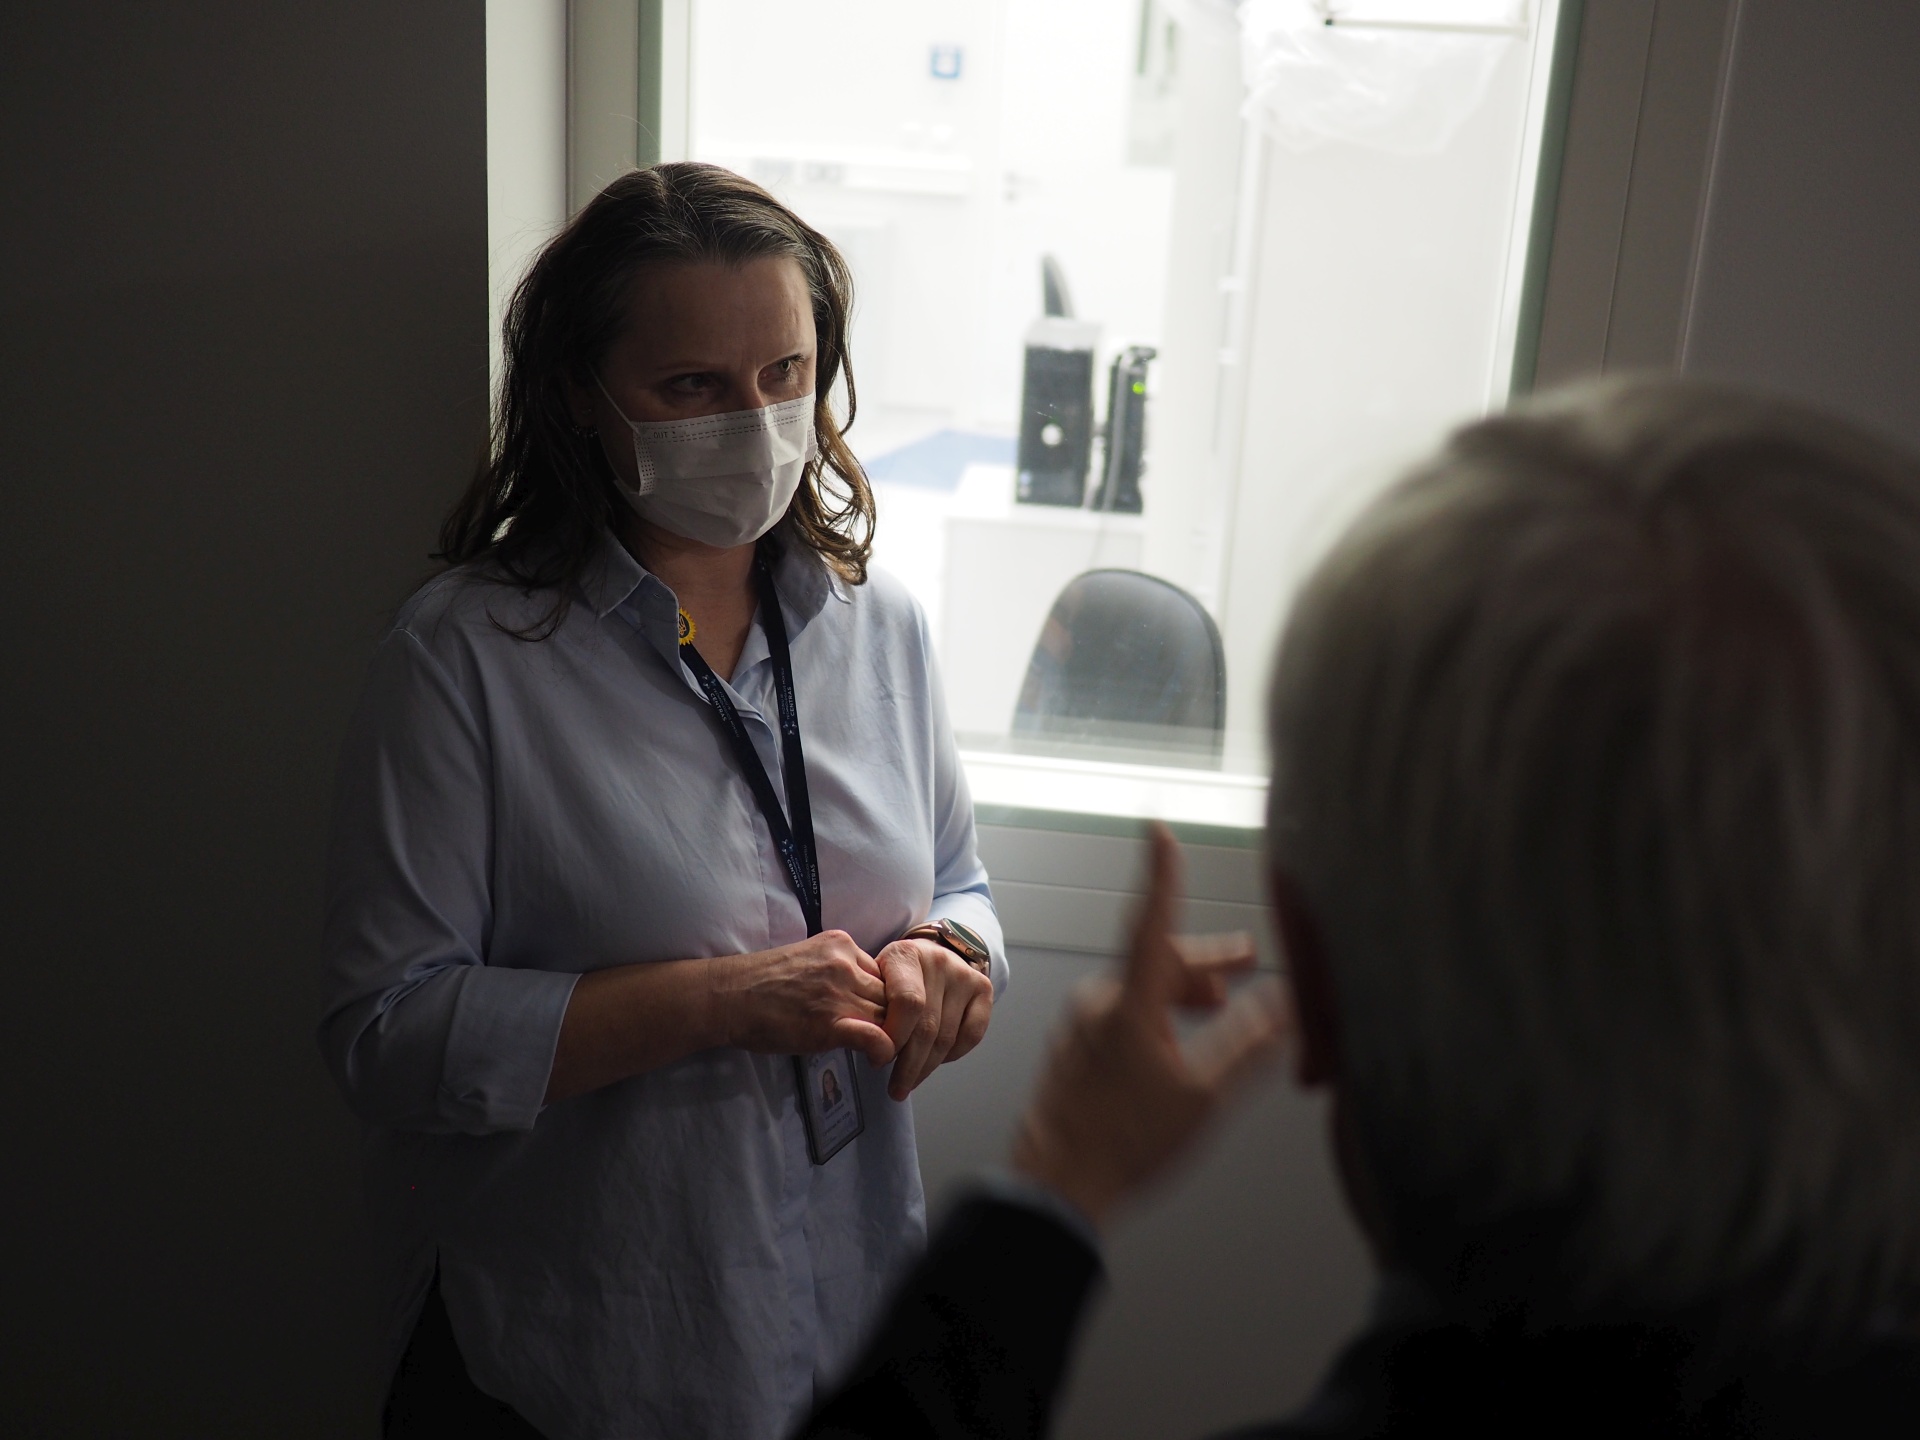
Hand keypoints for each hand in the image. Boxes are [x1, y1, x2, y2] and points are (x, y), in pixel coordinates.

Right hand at [714, 930, 896, 1067]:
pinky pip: (877, 1036)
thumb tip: (859, 995)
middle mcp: (845, 964)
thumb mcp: (808, 959)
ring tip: (878, 1050)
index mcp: (840, 945)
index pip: (883, 972)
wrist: (729, 997)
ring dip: (888, 1035)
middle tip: (883, 1036)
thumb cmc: (760, 983)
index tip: (874, 1012)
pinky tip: (875, 1058)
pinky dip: (883, 1050)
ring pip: (888, 1015)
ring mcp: (839, 992)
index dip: (883, 996)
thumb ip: (837, 971)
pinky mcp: (831, 1023)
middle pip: (890, 993)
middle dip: (890, 1017)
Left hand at [873, 936, 994, 1099]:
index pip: (907, 1003)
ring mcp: (964, 974)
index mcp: (905, 954)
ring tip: (909, 1083)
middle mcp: (938, 960)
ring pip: (947, 1036)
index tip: (879, 1059)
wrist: (928, 953)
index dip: (895, 1036)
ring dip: (927, 1067)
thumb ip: (873, 1010)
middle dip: (909, 1065)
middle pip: (927, 1026)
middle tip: (896, 1089)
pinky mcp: (983, 987)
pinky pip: (972, 1035)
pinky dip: (953, 1055)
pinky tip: (935, 1062)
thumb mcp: (874, 981)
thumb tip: (874, 1049)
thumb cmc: (893, 976)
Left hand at [1011, 823, 1289, 1228]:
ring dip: (1184, 990)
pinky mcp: (1075, 1048)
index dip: (1162, 874)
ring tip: (1220, 1006)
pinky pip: (1122, 1012)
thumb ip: (1247, 1044)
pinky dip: (1158, 1013)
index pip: (1152, 922)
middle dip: (1207, 961)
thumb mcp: (1204, 1095)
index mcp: (1129, 1003)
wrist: (1054, 1185)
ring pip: (1141, 988)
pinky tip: (1178, 1042)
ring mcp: (1082, 1025)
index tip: (1160, 831)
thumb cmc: (1124, 1143)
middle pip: (1158, 959)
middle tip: (1247, 960)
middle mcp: (1099, 1003)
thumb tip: (1282, 1005)